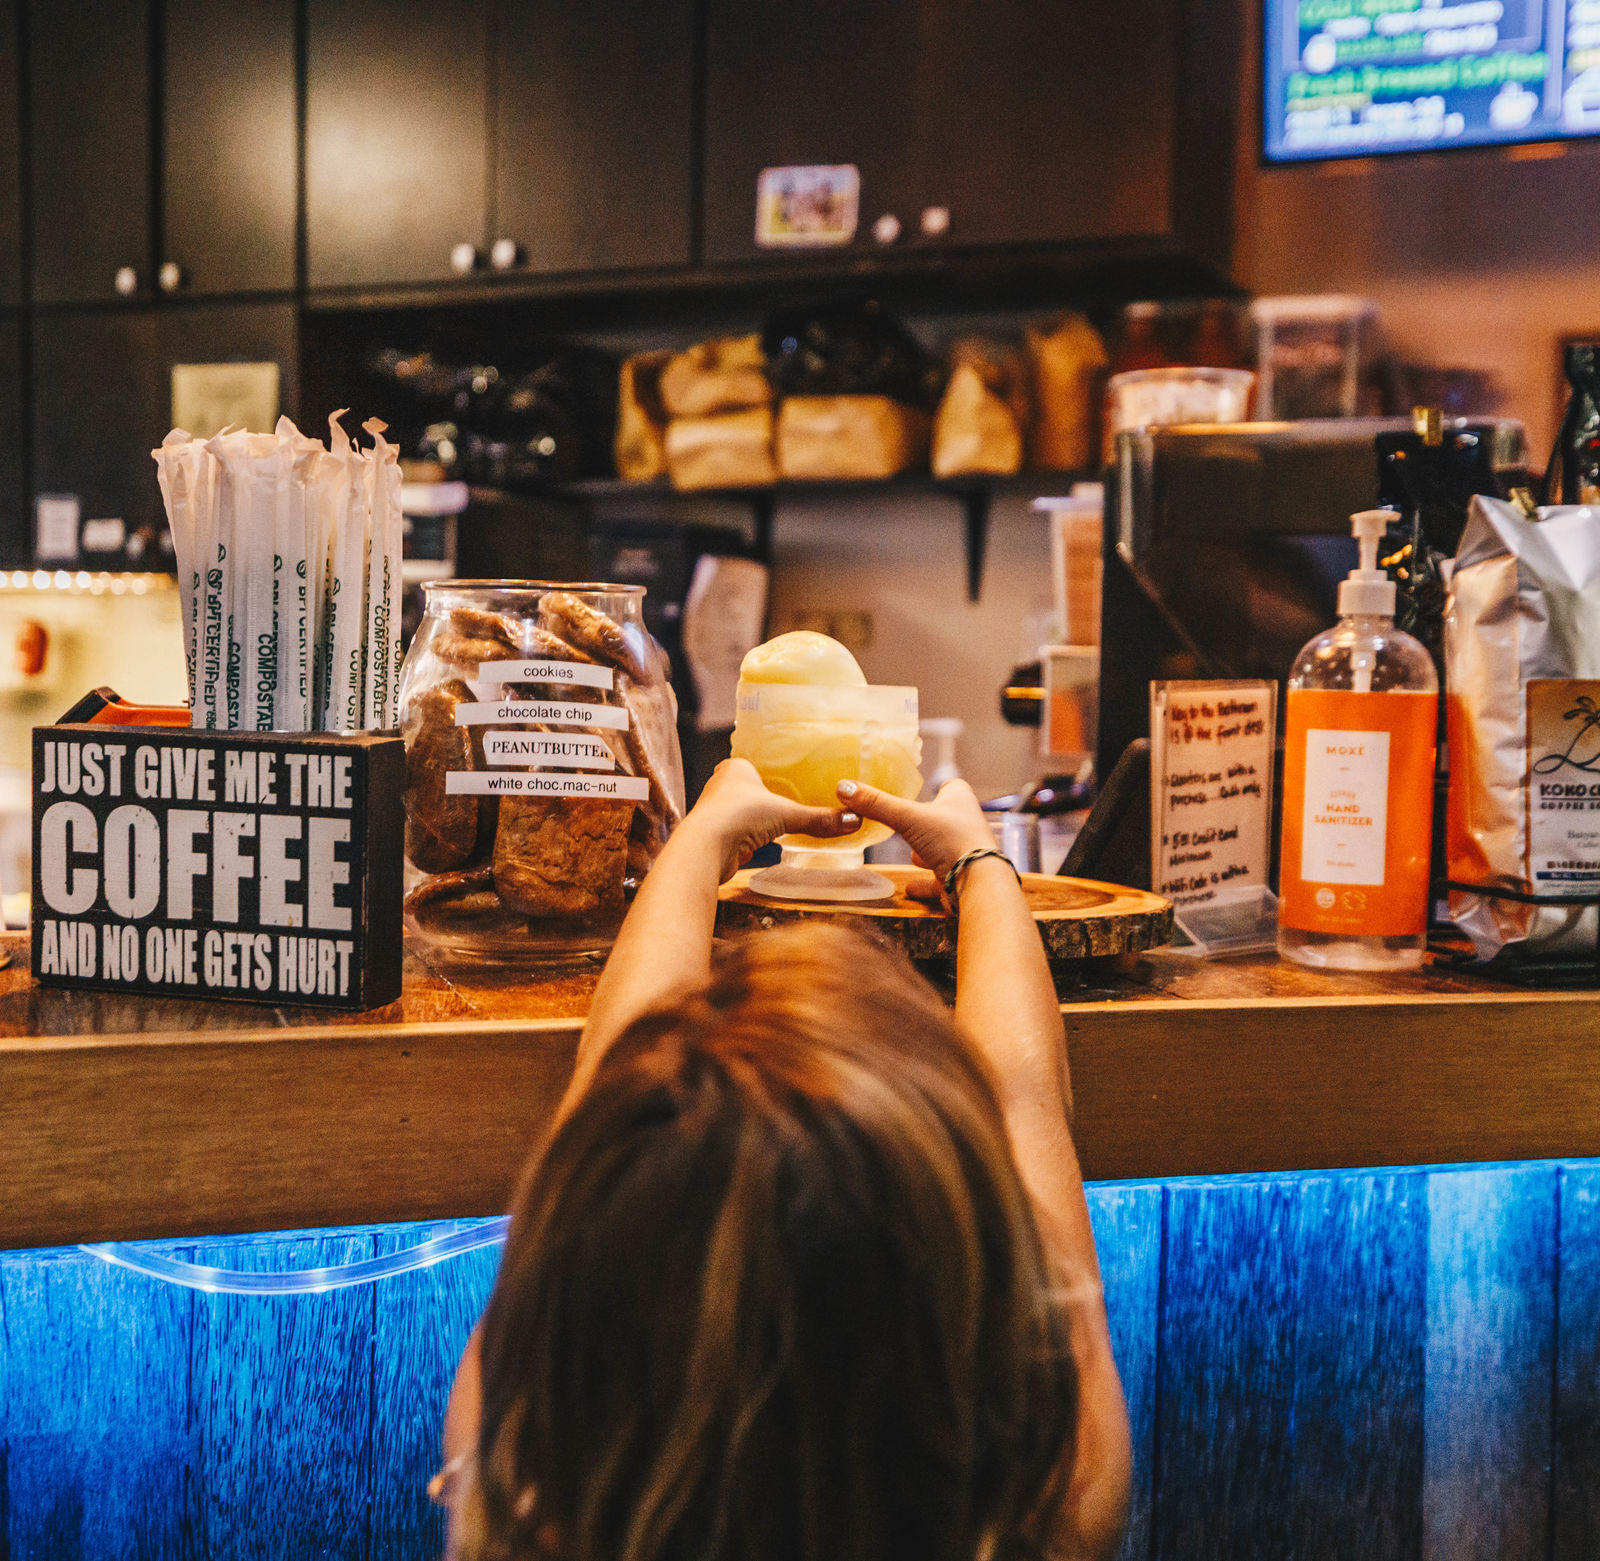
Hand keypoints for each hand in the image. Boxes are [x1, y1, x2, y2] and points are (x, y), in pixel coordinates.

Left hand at [685, 757, 859, 881]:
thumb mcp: (786, 814)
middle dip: (763, 794)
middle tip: (789, 797)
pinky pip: (740, 832)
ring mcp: (717, 812)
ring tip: (781, 820)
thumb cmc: (738, 816)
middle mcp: (722, 786)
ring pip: (743, 811)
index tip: (785, 774)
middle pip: (748, 788)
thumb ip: (818, 819)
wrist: (705, 849)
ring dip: (757, 817)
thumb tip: (853, 820)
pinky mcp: (717, 836)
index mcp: (735, 768)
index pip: (753, 764)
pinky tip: (765, 840)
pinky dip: (752, 836)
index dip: (767, 770)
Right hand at [837, 778, 994, 887]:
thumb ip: (876, 804)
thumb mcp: (907, 817)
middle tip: (909, 824)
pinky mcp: (960, 878)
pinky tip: (910, 887)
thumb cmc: (950, 839)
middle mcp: (966, 824)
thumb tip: (843, 787)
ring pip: (942, 849)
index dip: (938, 788)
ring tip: (912, 855)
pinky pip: (939, 879)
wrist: (977, 882)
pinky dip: (925, 883)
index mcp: (960, 799)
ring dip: (926, 853)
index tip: (925, 791)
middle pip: (944, 819)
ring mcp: (965, 853)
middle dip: (927, 824)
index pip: (950, 786)